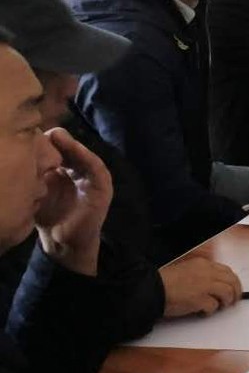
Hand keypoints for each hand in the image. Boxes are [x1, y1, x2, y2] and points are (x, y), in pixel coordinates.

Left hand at [35, 128, 112, 276]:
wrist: (63, 242)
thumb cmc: (48, 216)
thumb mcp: (37, 190)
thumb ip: (34, 173)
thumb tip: (22, 151)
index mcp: (63, 168)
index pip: (56, 148)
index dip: (45, 140)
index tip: (30, 133)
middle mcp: (78, 169)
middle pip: (69, 148)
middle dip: (57, 139)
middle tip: (42, 131)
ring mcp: (92, 177)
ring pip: (83, 154)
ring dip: (72, 144)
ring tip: (59, 136)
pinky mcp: (102, 187)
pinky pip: (97, 168)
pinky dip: (88, 157)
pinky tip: (77, 151)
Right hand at [159, 255, 242, 316]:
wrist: (152, 290)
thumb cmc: (165, 282)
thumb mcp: (186, 270)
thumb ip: (201, 274)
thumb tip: (215, 285)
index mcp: (203, 264)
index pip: (227, 271)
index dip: (233, 281)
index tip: (234, 288)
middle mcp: (207, 272)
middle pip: (232, 281)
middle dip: (236, 292)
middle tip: (234, 301)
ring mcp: (205, 286)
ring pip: (227, 293)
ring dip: (226, 302)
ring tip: (219, 307)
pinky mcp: (201, 299)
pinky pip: (214, 306)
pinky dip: (210, 311)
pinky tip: (202, 312)